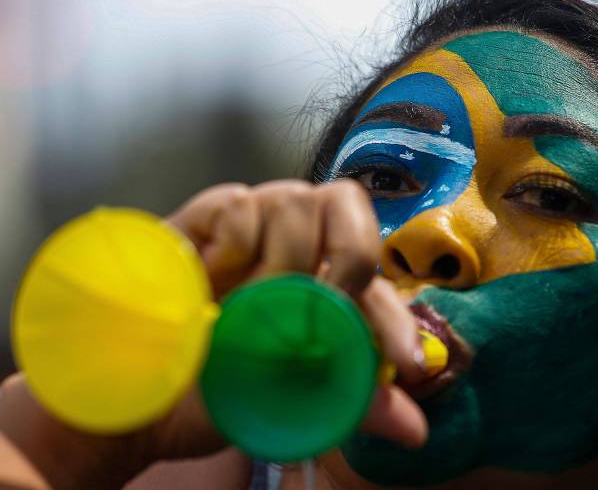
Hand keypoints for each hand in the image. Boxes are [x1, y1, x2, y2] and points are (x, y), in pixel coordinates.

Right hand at [163, 180, 427, 455]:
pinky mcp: (207, 215)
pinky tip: (214, 277)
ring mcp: (254, 221)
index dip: (394, 317)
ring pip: (298, 200)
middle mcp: (300, 240)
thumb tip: (416, 431)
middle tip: (322, 308)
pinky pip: (239, 203)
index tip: (403, 361)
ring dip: (284, 261)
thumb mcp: (294, 398)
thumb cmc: (223, 389)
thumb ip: (352, 400)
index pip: (378, 281)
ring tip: (251, 308)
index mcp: (327, 279)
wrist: (147, 395)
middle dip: (348, 257)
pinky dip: (236, 243)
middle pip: (348, 203)